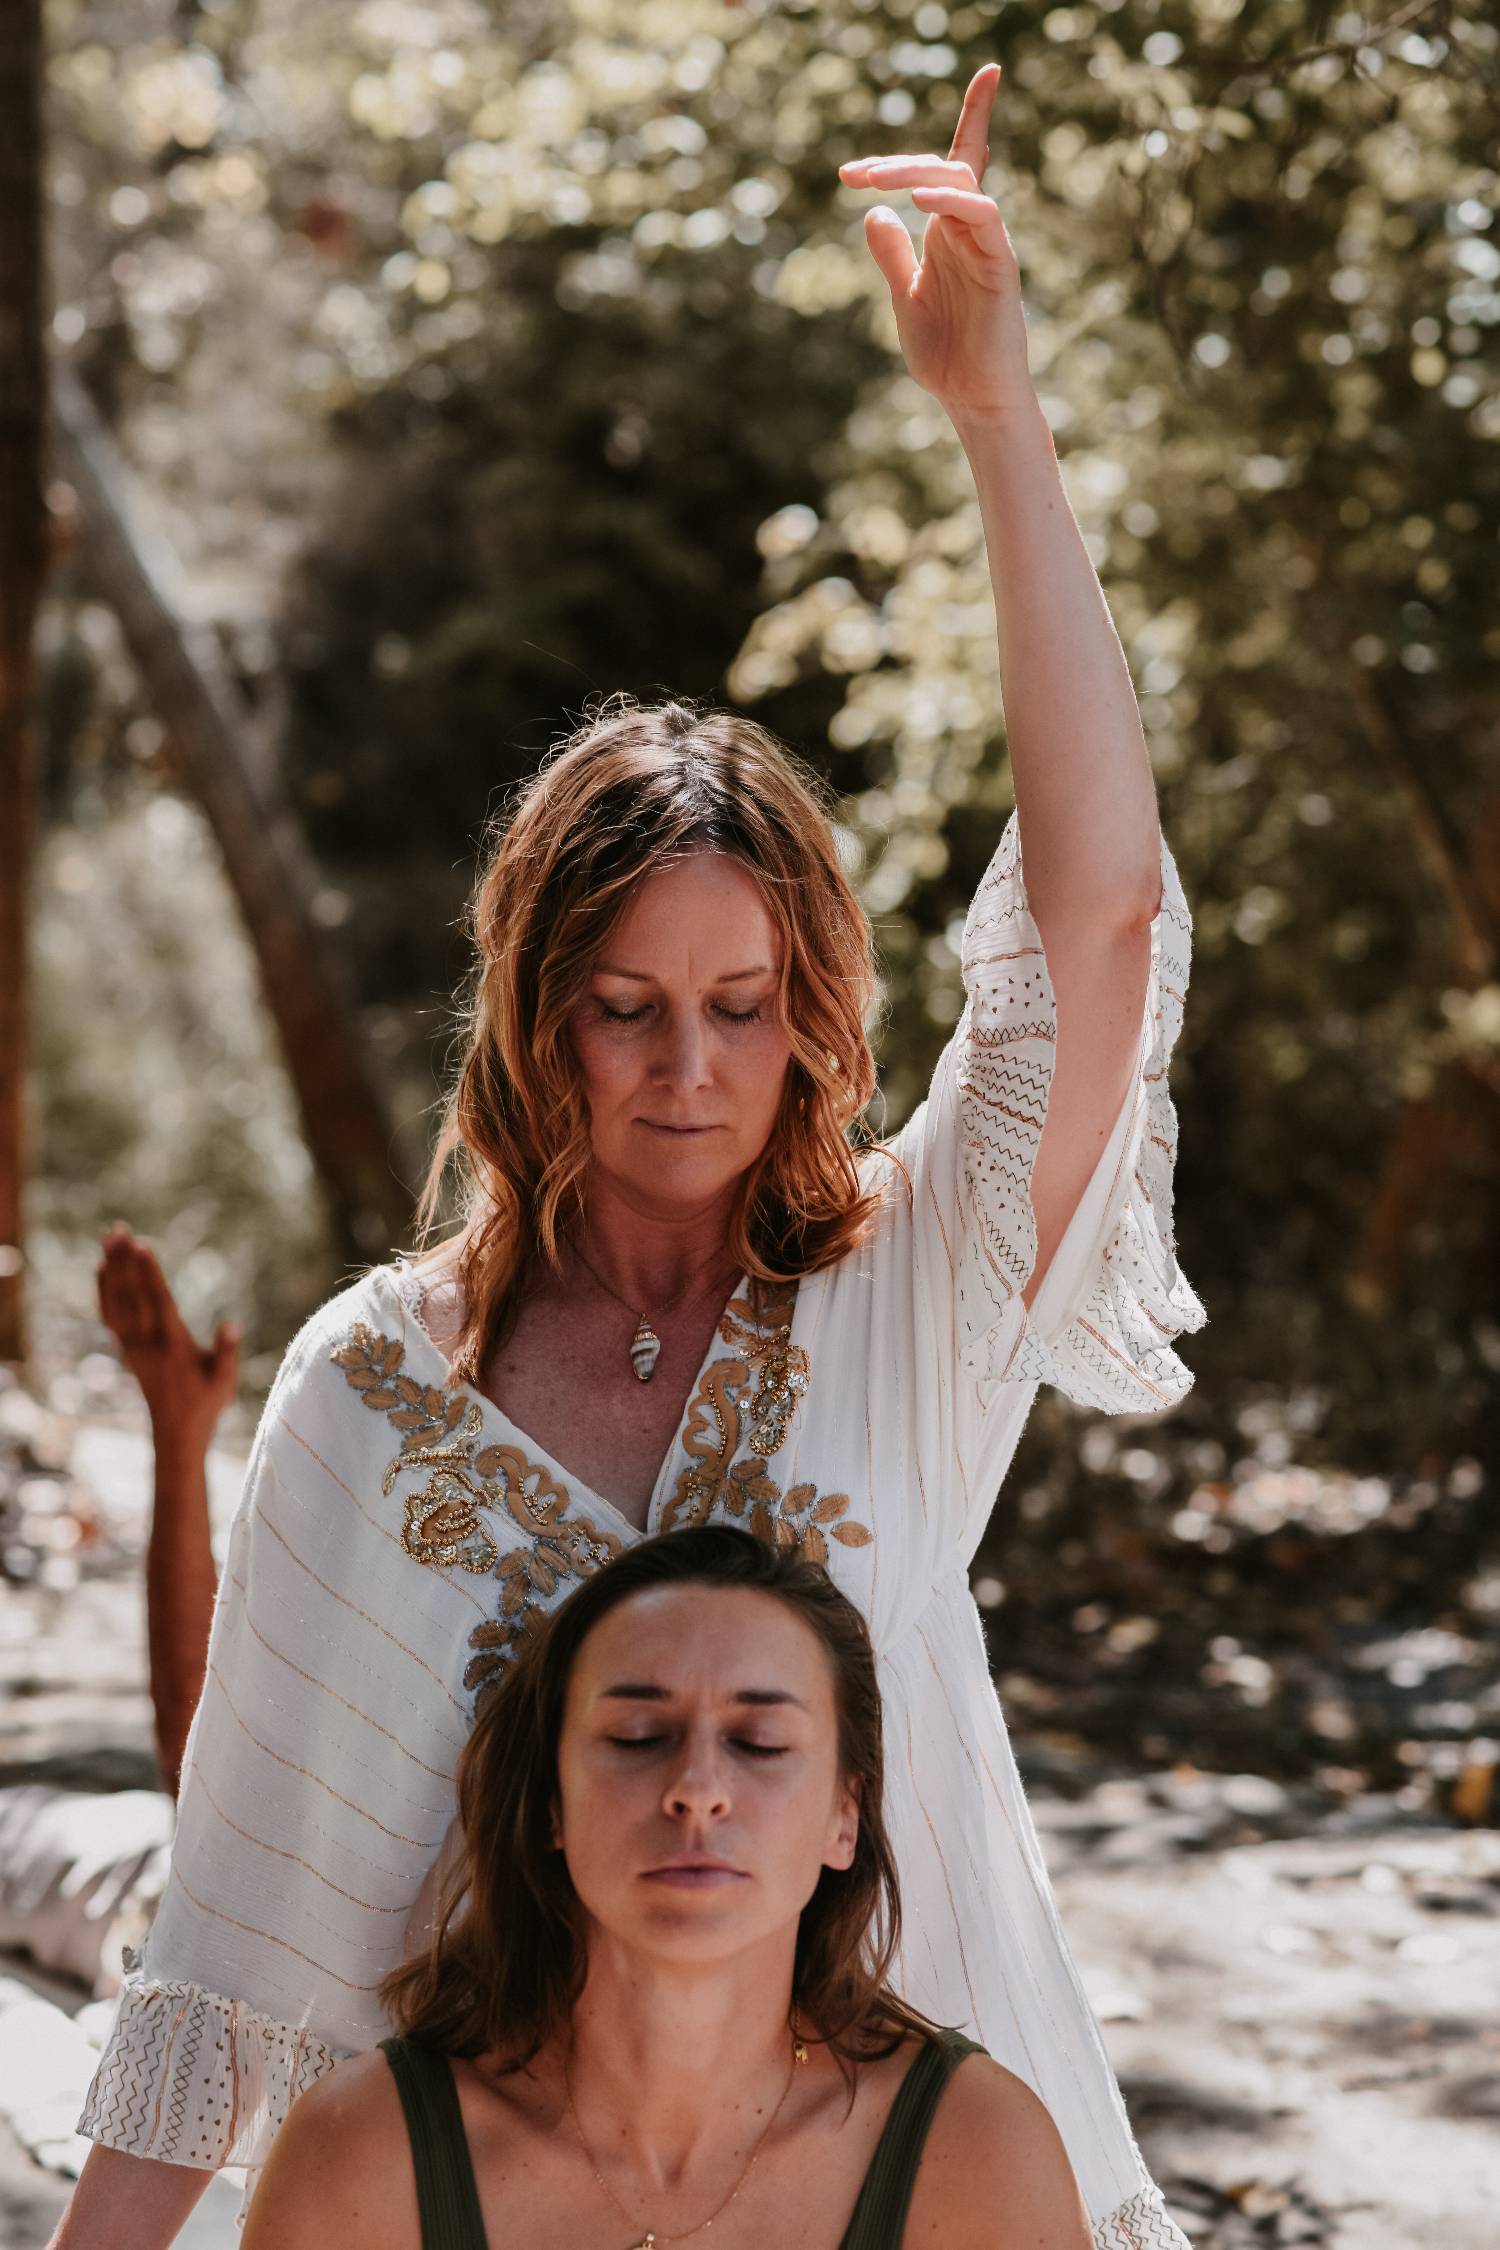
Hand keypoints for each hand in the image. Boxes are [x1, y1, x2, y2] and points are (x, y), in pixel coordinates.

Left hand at [96, 1222, 239, 1446]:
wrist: (176, 1432)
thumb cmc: (206, 1404)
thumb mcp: (224, 1380)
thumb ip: (227, 1351)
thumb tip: (233, 1324)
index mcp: (172, 1344)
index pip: (158, 1300)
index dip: (148, 1272)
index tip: (140, 1245)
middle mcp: (147, 1341)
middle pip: (131, 1293)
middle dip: (123, 1260)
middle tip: (117, 1228)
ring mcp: (133, 1345)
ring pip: (116, 1299)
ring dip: (111, 1268)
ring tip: (108, 1238)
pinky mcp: (127, 1349)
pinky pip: (109, 1313)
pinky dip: (102, 1290)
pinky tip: (101, 1270)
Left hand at [838, 63, 1031, 428]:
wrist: (973, 400)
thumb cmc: (944, 355)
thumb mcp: (904, 297)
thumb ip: (892, 255)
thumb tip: (874, 214)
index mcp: (946, 233)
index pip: (954, 165)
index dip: (968, 117)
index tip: (978, 77)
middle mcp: (968, 230)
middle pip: (942, 168)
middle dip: (896, 162)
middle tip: (853, 175)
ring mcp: (987, 245)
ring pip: (961, 182)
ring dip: (915, 172)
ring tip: (875, 181)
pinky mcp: (1000, 265)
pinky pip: (982, 215)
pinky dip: (951, 201)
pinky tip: (919, 200)